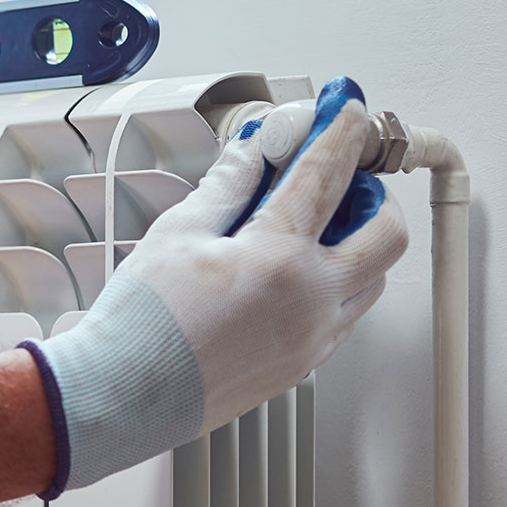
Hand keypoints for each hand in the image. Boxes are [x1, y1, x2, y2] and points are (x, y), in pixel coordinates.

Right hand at [23, 76, 407, 493]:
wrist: (120, 396)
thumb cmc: (139, 323)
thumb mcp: (178, 234)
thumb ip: (228, 186)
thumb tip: (254, 151)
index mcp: (277, 258)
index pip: (325, 176)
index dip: (339, 132)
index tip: (347, 110)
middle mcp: (309, 301)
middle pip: (386, 235)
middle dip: (372, 197)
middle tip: (339, 181)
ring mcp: (311, 339)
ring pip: (372, 280)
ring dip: (357, 245)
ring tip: (313, 230)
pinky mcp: (301, 366)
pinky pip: (343, 316)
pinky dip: (333, 284)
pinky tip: (290, 275)